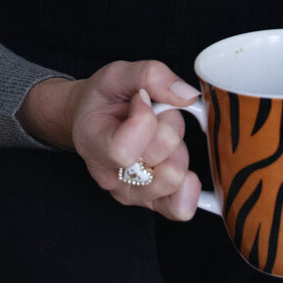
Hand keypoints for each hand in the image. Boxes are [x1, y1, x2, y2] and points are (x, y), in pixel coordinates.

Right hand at [65, 59, 203, 221]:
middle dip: (169, 126)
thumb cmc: (104, 98)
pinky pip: (180, 208)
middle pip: (159, 159)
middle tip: (155, 113)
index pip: (124, 150)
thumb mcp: (118, 73)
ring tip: (160, 135)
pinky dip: (190, 187)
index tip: (141, 98)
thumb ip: (150, 75)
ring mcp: (131, 193)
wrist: (93, 119)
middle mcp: (110, 177)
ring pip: (174, 178)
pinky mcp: (151, 203)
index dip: (145, 118)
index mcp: (93, 144)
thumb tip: (187, 96)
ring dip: (177, 150)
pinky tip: (181, 164)